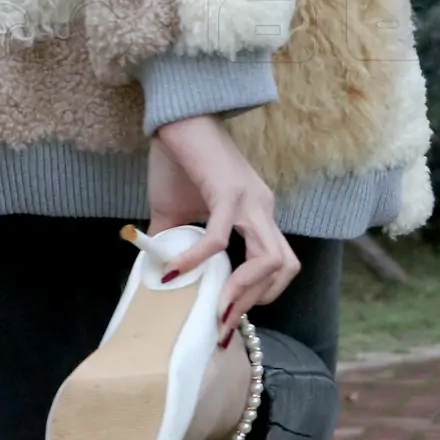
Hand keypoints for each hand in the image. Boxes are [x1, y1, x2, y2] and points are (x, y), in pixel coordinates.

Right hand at [148, 116, 298, 335]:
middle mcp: (262, 208)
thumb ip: (173, 243)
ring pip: (268, 258)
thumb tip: (156, 276)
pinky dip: (198, 259)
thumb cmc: (178, 161)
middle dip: (254, 301)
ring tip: (213, 308)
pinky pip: (219, 236)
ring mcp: (249, 199)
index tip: (228, 313)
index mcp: (258, 213)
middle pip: (284, 267)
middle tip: (223, 321)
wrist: (175, 118)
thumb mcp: (175, 212)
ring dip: (241, 291)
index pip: (279, 264)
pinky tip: (174, 271)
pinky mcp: (227, 190)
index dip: (260, 293)